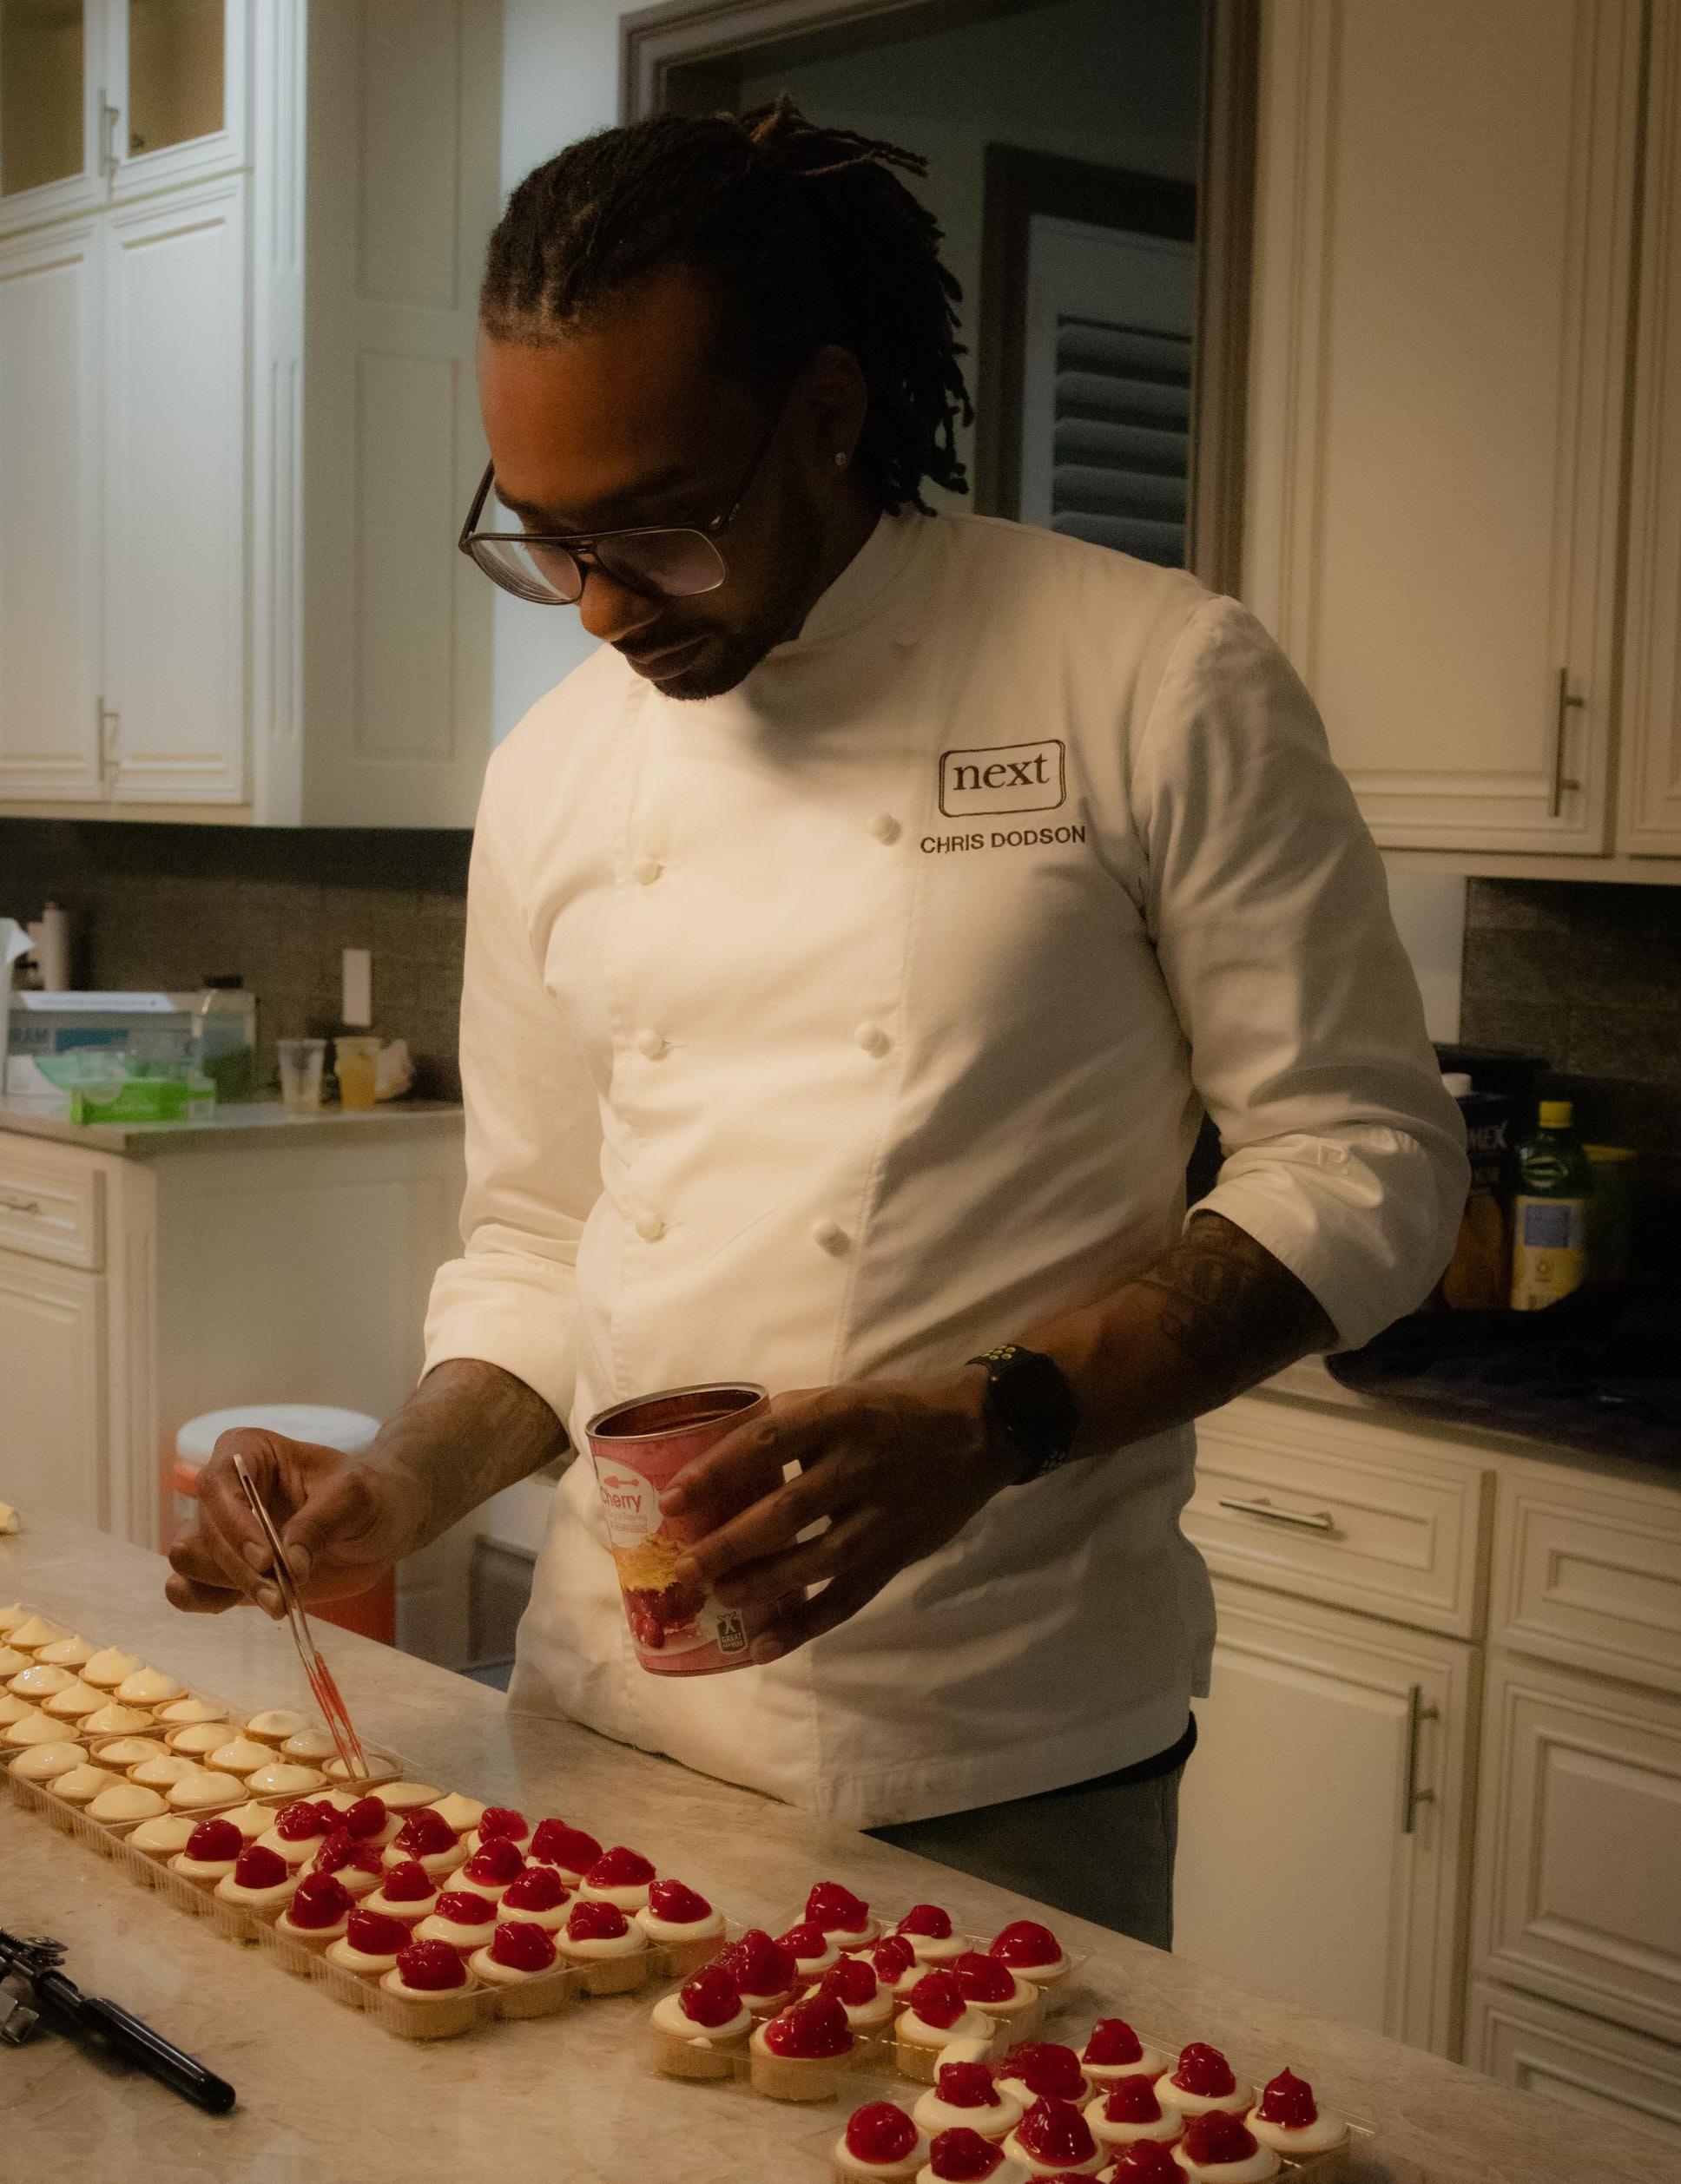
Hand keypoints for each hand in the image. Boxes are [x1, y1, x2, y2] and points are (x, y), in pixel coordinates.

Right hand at [165, 1430, 422, 1618]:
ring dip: (230, 1586)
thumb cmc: (365, 1495)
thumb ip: (318, 1524)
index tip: (266, 1559)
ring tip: (279, 1601)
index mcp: (246, 1452)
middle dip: (239, 1569)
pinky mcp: (224, 1571)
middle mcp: (223, 1491)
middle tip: (281, 1597)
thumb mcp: (353, 1497)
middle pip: (201, 1531)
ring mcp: (220, 1533)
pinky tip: (253, 1604)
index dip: (235, 1524)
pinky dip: (210, 1602)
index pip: (217, 1485)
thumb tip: (286, 1566)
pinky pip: (191, 1590)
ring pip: (190, 1563)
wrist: (375, 1527)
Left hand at [659, 1370, 1021, 1664]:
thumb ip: (785, 1423)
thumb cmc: (894, 1412)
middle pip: (787, 1513)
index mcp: (840, 1416)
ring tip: (720, 1598)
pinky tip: (762, 1646)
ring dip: (762, 1585)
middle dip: (730, 1545)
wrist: (979, 1433)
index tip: (672, 1500)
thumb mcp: (841, 1398)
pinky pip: (846, 1599)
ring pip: (816, 1561)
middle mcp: (860, 1467)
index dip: (717, 1472)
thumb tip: (715, 1453)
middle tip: (686, 1569)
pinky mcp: (896, 1556)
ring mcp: (881, 1517)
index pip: (768, 1441)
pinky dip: (803, 1626)